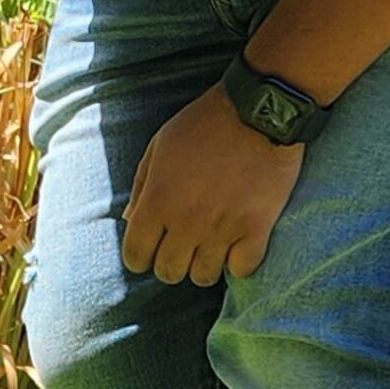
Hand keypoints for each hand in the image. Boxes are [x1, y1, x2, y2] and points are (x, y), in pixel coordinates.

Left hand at [119, 85, 305, 286]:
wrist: (259, 112)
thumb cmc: (204, 124)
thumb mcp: (160, 145)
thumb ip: (142, 185)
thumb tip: (130, 220)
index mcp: (158, 201)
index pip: (136, 256)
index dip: (139, 256)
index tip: (149, 248)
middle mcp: (187, 221)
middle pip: (168, 272)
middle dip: (170, 263)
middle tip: (181, 246)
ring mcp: (223, 229)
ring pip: (204, 276)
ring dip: (203, 264)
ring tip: (210, 244)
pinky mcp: (257, 229)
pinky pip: (241, 270)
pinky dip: (238, 262)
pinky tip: (237, 244)